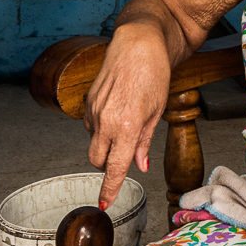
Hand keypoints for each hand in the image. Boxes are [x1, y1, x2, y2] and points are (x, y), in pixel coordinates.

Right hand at [84, 25, 170, 207]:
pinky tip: (116, 110)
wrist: (138, 42)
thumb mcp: (157, 110)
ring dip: (105, 143)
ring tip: (126, 122)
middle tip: (124, 155)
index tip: (105, 203)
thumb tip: (140, 164)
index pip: (114, 167)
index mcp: (127, 126)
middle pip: (97, 160)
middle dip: (108, 164)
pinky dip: (101, 126)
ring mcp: (94, 110)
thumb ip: (144, 140)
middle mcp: (106, 121)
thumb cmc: (154, 73)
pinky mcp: (88, 100)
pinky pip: (90, 124)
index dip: (109, 188)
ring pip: (93, 142)